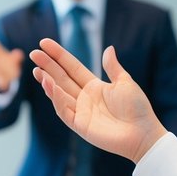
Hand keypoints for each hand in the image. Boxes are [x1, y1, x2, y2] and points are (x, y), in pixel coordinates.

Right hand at [30, 40, 167, 162]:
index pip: (71, 67)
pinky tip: (50, 86)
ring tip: (37, 70)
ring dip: (47, 82)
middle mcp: (84, 98)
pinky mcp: (80, 125)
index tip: (44, 43)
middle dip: (47, 66)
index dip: (58, 55)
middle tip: (33, 54)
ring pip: (59, 94)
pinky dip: (57, 98)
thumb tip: (109, 48)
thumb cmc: (138, 109)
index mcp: (94, 86)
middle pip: (61, 78)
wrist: (143, 132)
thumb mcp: (125, 82)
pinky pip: (64, 110)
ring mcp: (80, 111)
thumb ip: (112, 67)